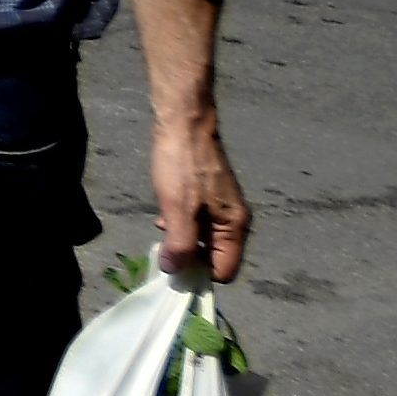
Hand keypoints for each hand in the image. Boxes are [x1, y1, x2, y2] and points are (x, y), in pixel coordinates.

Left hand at [150, 114, 252, 284]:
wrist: (183, 121)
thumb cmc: (182, 165)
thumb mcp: (178, 209)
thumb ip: (180, 244)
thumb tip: (174, 272)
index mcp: (234, 226)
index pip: (224, 271)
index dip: (199, 274)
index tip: (175, 267)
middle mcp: (232, 220)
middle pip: (212, 258)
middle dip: (188, 256)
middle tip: (164, 244)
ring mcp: (219, 208)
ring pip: (201, 240)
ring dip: (180, 239)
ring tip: (162, 225)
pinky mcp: (206, 197)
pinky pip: (195, 223)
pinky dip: (179, 224)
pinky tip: (163, 214)